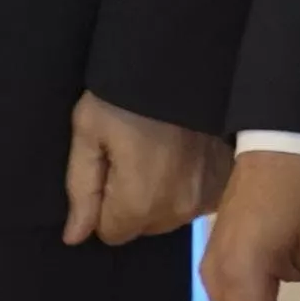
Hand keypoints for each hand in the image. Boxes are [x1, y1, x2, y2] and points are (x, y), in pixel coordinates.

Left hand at [62, 92, 232, 247]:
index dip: (102, 202)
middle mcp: (178, 210)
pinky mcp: (225, 182)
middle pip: (142, 227)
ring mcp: (206, 197)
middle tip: (134, 155)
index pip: (110, 233)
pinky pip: (195, 201)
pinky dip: (186, 185)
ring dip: (160, 195)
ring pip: (169, 216)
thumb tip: (74, 237)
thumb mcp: (88, 132)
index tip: (109, 166)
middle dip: (131, 201)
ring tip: (160, 152)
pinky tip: (183, 156)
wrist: (179, 63)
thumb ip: (81, 190)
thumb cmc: (125, 95)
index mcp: (140, 203)